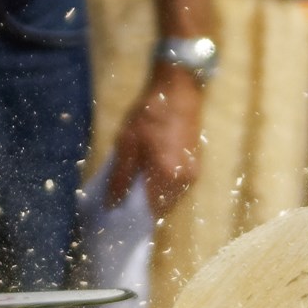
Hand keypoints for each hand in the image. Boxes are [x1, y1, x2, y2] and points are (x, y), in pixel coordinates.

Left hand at [106, 68, 202, 214]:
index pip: (149, 212)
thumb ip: (120, 177)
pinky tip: (148, 177)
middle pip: (161, 207)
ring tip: (132, 188)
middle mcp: (184, 180)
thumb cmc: (150, 114)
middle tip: (121, 201)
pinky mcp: (195, 165)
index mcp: (166, 176)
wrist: (178, 90)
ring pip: (170, 198)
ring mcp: (193, 173)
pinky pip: (177, 186)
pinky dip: (162, 186)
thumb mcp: (127, 143)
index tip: (116, 216)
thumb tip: (112, 205)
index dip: (133, 217)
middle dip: (142, 208)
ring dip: (152, 197)